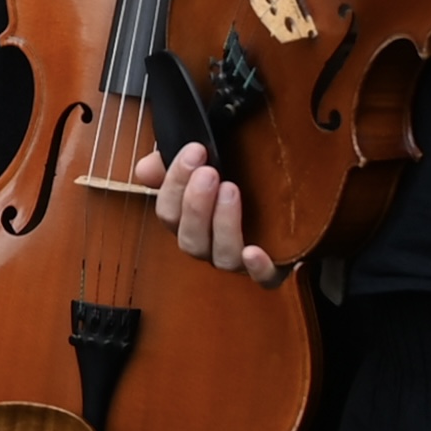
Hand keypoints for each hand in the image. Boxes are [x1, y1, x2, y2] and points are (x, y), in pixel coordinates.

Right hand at [152, 142, 287, 285]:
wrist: (286, 196)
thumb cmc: (238, 175)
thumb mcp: (205, 161)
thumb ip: (172, 163)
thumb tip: (144, 169)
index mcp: (189, 222)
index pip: (169, 213)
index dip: (175, 183)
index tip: (195, 150)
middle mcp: (210, 245)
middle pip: (190, 240)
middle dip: (196, 205)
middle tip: (209, 172)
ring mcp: (238, 259)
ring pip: (221, 257)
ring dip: (223, 224)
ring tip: (231, 190)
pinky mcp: (271, 268)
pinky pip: (263, 279)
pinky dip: (257, 268)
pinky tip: (254, 251)